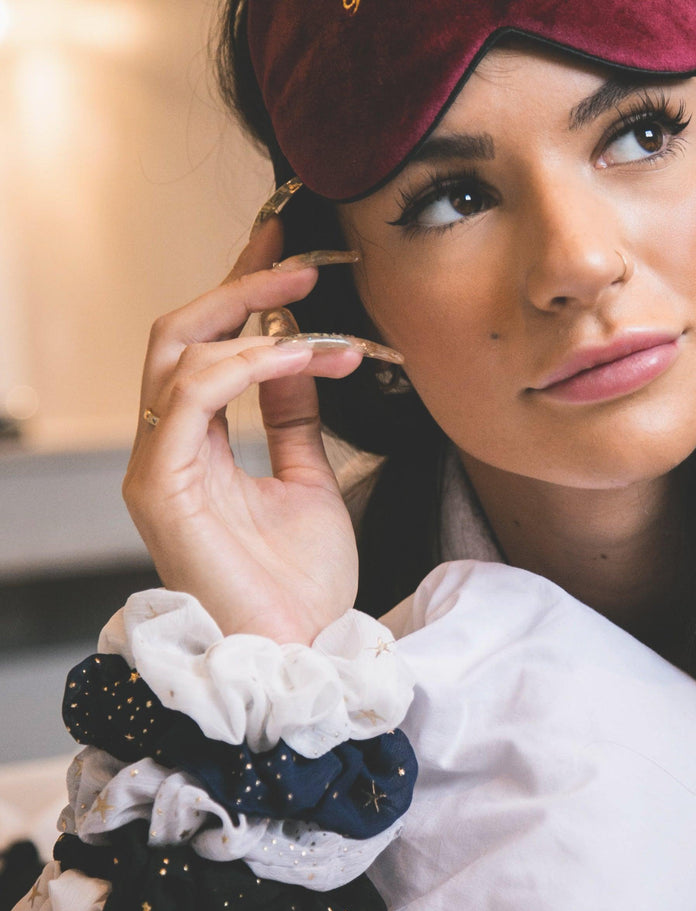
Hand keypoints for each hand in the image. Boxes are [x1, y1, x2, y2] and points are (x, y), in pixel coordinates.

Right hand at [122, 219, 363, 643]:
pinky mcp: (160, 483)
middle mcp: (169, 446)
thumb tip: (299, 352)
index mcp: (199, 446)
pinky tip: (298, 355)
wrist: (298, 650)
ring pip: (179, 353)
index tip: (287, 256)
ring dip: (253, 322)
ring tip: (317, 319)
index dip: (242, 295)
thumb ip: (295, 418)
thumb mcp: (309, 480)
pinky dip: (246, 365)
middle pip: (182, 335)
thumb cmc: (300, 583)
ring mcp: (158, 463)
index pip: (209, 348)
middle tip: (301, 265)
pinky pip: (191, 394)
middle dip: (240, 289)